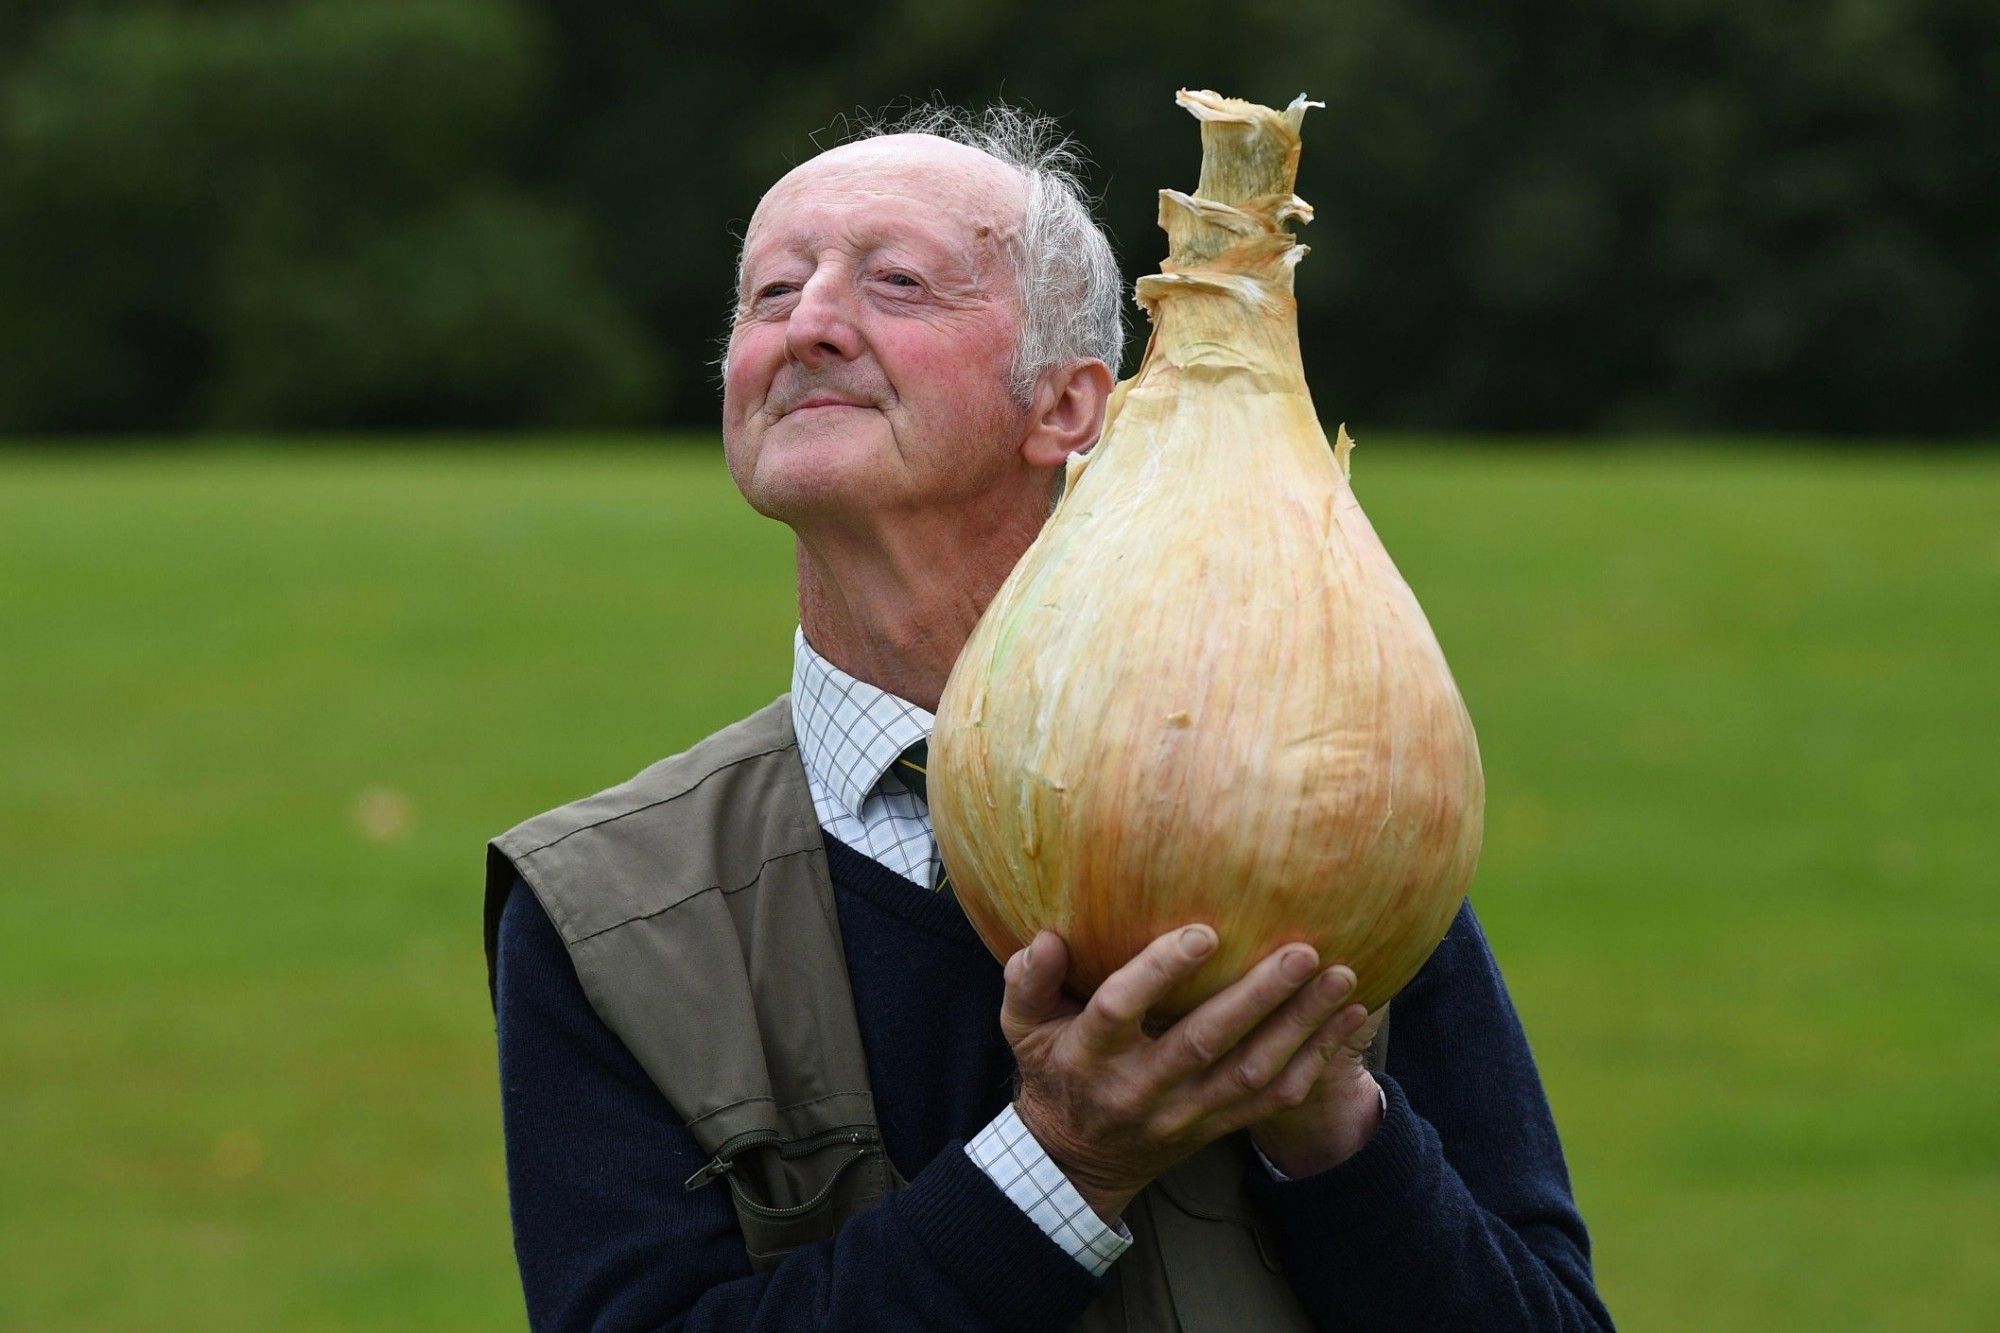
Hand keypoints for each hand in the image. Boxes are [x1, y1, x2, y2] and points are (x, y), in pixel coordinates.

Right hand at [1000, 924, 1361, 1223]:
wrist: (1077, 1160)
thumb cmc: (1054, 1071)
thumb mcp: (1022, 1029)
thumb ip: (1026, 982)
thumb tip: (1046, 937)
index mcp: (1090, 1055)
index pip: (1120, 1010)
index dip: (1159, 972)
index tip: (1204, 932)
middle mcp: (1140, 1087)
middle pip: (1203, 1042)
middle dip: (1257, 997)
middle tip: (1302, 953)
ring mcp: (1183, 1112)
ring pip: (1250, 1073)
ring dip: (1301, 1027)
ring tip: (1340, 979)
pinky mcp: (1216, 1127)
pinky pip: (1273, 1100)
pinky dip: (1315, 1059)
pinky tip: (1348, 1018)